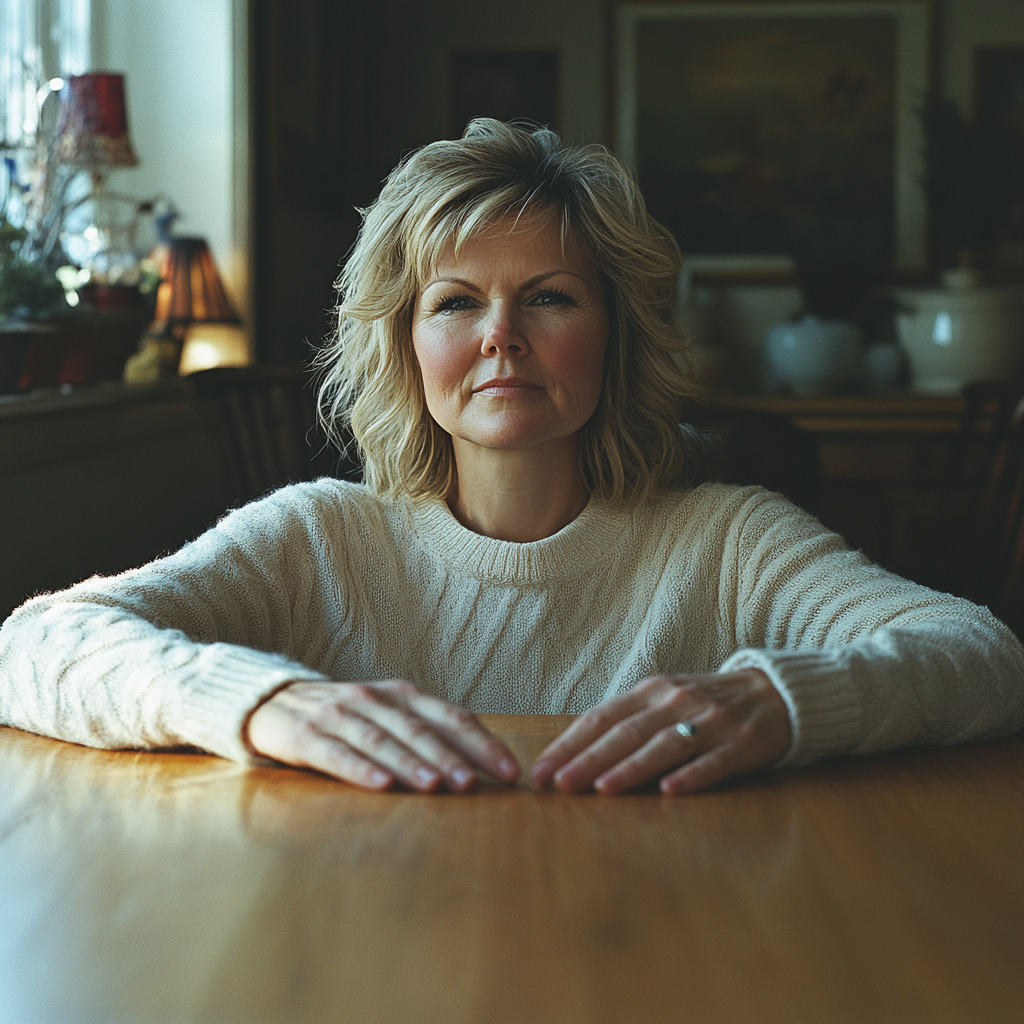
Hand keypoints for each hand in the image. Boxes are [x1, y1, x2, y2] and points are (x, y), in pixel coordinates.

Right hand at [246, 680, 519, 792]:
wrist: (274, 701)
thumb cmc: (347, 718)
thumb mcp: (389, 716)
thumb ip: (428, 734)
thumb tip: (481, 768)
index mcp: (403, 695)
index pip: (450, 716)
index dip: (482, 742)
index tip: (509, 770)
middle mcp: (375, 700)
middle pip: (419, 729)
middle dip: (450, 756)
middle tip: (476, 783)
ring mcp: (339, 715)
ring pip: (382, 739)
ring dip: (411, 763)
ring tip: (436, 786)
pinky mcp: (307, 735)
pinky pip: (337, 754)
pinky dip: (361, 769)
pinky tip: (381, 785)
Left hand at [530, 670, 790, 795]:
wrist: (774, 692)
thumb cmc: (704, 704)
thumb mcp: (663, 701)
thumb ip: (626, 722)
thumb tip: (574, 755)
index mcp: (650, 692)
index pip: (600, 718)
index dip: (569, 745)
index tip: (542, 772)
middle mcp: (675, 702)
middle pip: (626, 733)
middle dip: (589, 760)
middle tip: (559, 785)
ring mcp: (710, 722)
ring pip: (664, 745)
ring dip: (632, 768)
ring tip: (604, 789)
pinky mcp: (742, 743)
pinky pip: (713, 762)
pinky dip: (691, 775)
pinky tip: (671, 791)